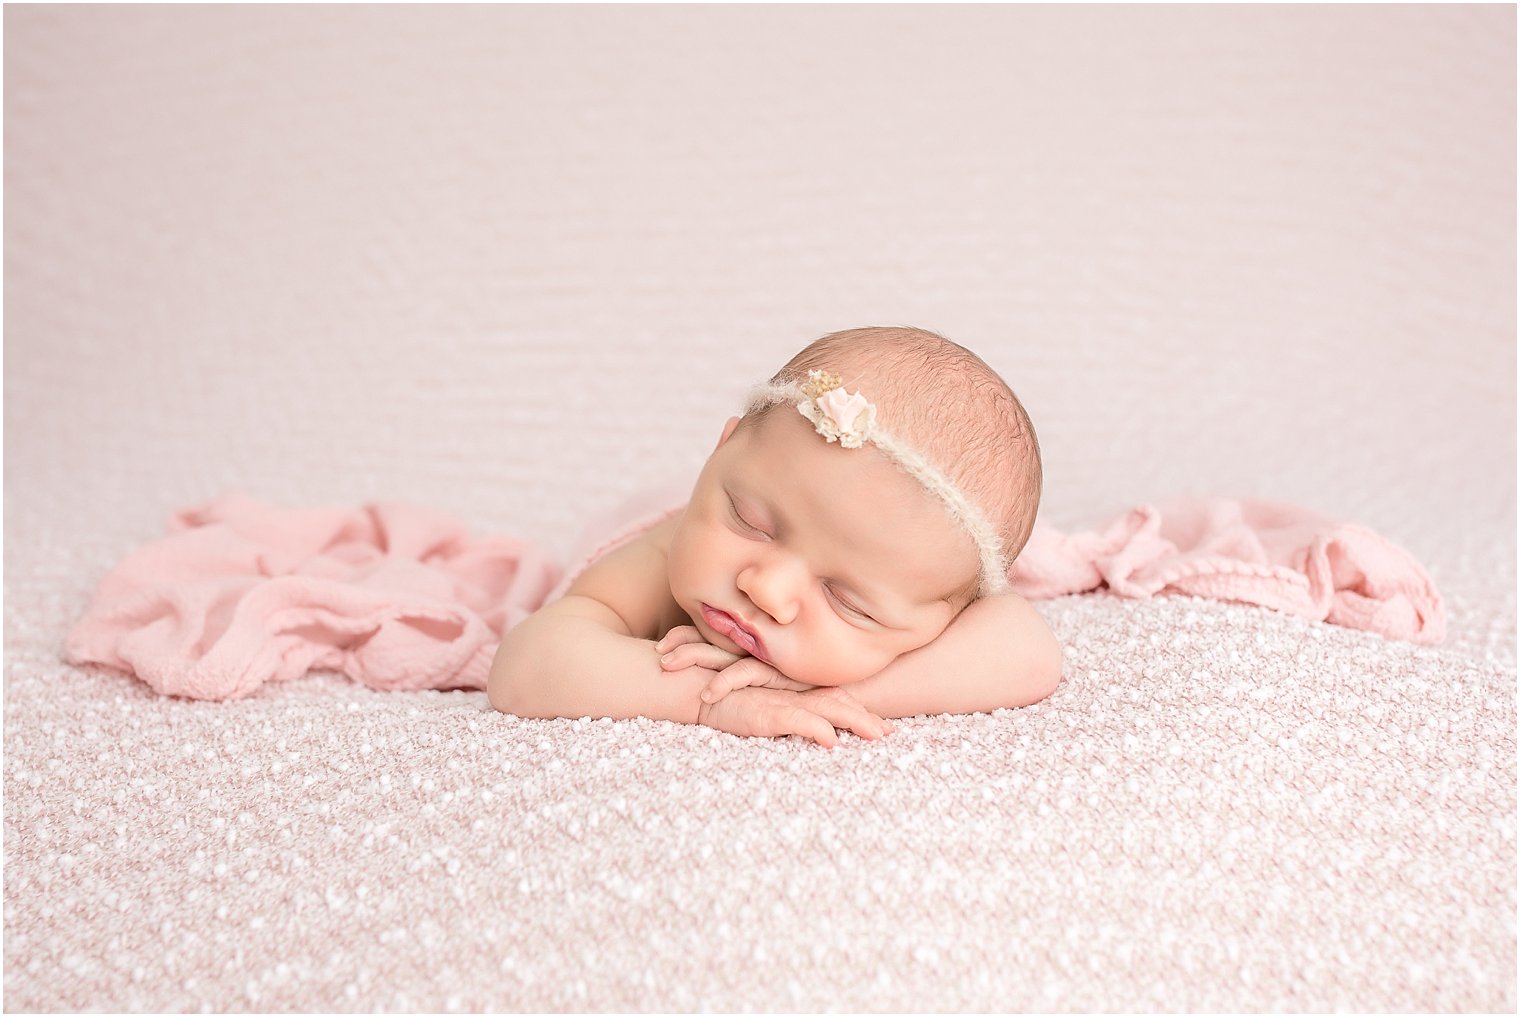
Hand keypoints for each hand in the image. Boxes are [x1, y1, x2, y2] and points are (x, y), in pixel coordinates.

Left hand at [656, 625, 809, 702]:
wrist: (848, 684)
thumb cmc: (811, 680)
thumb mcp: (774, 675)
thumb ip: (749, 670)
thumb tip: (716, 676)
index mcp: (748, 644)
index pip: (709, 632)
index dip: (684, 635)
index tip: (662, 644)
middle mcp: (753, 647)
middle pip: (708, 638)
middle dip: (679, 643)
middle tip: (656, 652)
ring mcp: (763, 657)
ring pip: (719, 652)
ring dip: (690, 656)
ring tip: (665, 664)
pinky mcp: (776, 671)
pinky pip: (743, 674)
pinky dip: (722, 683)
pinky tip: (705, 694)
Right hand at [697, 684, 893, 748]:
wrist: (696, 689)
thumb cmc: (726, 700)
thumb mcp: (760, 709)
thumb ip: (784, 717)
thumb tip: (812, 735)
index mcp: (794, 693)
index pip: (833, 698)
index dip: (859, 711)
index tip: (882, 728)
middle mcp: (793, 693)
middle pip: (838, 702)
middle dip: (866, 718)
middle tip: (890, 734)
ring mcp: (782, 701)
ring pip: (827, 709)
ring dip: (854, 721)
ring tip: (877, 735)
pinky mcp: (767, 712)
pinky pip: (797, 720)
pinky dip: (816, 728)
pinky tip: (832, 740)